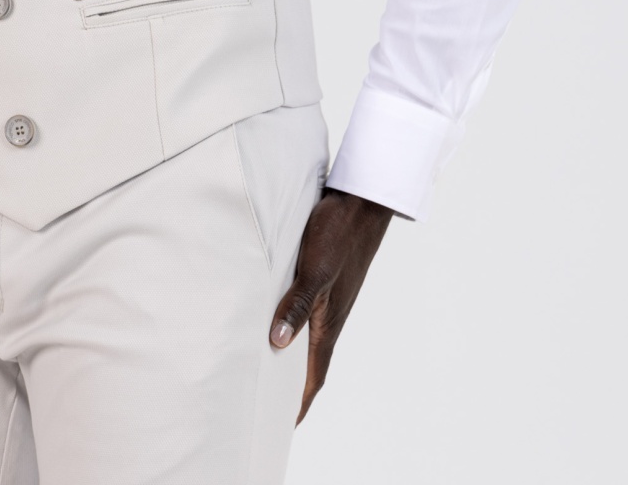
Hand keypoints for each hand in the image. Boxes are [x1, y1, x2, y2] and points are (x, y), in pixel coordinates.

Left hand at [269, 186, 393, 424]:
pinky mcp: (326, 281)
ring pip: (308, 338)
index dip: (300, 402)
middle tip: (269, 405)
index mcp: (329, 323)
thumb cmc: (339, 233)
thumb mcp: (315, 270)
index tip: (285, 425)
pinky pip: (307, 314)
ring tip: (266, 368)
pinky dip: (292, 326)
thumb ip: (297, 305)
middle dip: (292, 387)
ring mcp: (330, 299)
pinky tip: (276, 318)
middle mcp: (331, 316)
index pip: (314, 375)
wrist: (360, 201)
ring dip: (290, 356)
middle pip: (310, 363)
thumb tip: (276, 343)